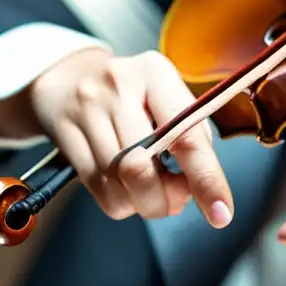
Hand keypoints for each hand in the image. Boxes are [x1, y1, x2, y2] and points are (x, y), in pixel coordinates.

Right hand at [28, 48, 232, 227]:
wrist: (69, 75)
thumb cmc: (133, 90)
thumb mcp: (167, 93)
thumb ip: (192, 132)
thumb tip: (200, 187)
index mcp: (156, 73)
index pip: (186, 136)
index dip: (206, 180)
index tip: (221, 212)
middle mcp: (118, 89)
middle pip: (143, 169)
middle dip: (167, 198)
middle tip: (178, 196)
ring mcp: (87, 111)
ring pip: (119, 185)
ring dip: (145, 202)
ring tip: (153, 190)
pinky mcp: (65, 135)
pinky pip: (98, 190)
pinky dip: (122, 202)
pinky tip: (128, 188)